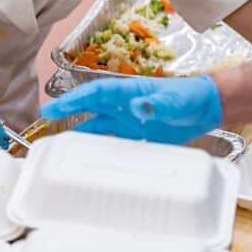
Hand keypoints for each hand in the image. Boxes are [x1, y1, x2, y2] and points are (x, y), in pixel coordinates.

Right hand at [40, 76, 221, 144]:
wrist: (206, 109)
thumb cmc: (190, 97)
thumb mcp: (174, 100)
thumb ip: (157, 104)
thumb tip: (137, 107)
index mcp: (128, 90)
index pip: (96, 93)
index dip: (75, 99)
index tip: (55, 106)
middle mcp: (123, 105)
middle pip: (90, 108)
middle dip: (68, 112)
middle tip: (46, 118)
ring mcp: (128, 121)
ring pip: (97, 127)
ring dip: (80, 134)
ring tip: (60, 145)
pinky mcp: (137, 136)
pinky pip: (113, 143)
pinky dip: (101, 151)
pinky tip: (89, 161)